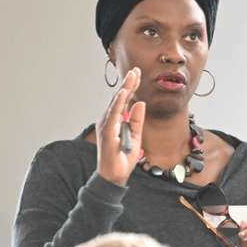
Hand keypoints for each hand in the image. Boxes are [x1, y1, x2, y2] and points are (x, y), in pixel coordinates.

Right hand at [96, 67, 145, 186]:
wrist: (114, 177)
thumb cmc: (122, 158)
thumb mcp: (136, 137)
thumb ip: (137, 120)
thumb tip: (140, 102)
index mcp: (115, 121)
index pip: (124, 100)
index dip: (130, 87)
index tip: (137, 74)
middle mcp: (109, 120)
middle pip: (119, 98)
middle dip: (128, 83)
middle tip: (136, 70)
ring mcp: (106, 125)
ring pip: (116, 103)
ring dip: (124, 89)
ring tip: (131, 76)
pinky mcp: (107, 132)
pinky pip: (113, 114)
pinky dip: (118, 103)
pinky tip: (123, 93)